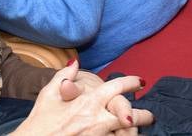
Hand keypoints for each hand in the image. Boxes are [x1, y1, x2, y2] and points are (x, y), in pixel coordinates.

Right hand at [14, 65, 152, 135]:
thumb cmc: (40, 119)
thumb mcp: (49, 93)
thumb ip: (65, 75)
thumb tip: (75, 62)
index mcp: (89, 101)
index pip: (117, 87)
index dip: (132, 82)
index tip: (140, 82)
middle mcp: (96, 119)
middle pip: (129, 115)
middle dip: (143, 115)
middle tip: (150, 115)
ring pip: (124, 133)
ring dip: (134, 132)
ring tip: (141, 129)